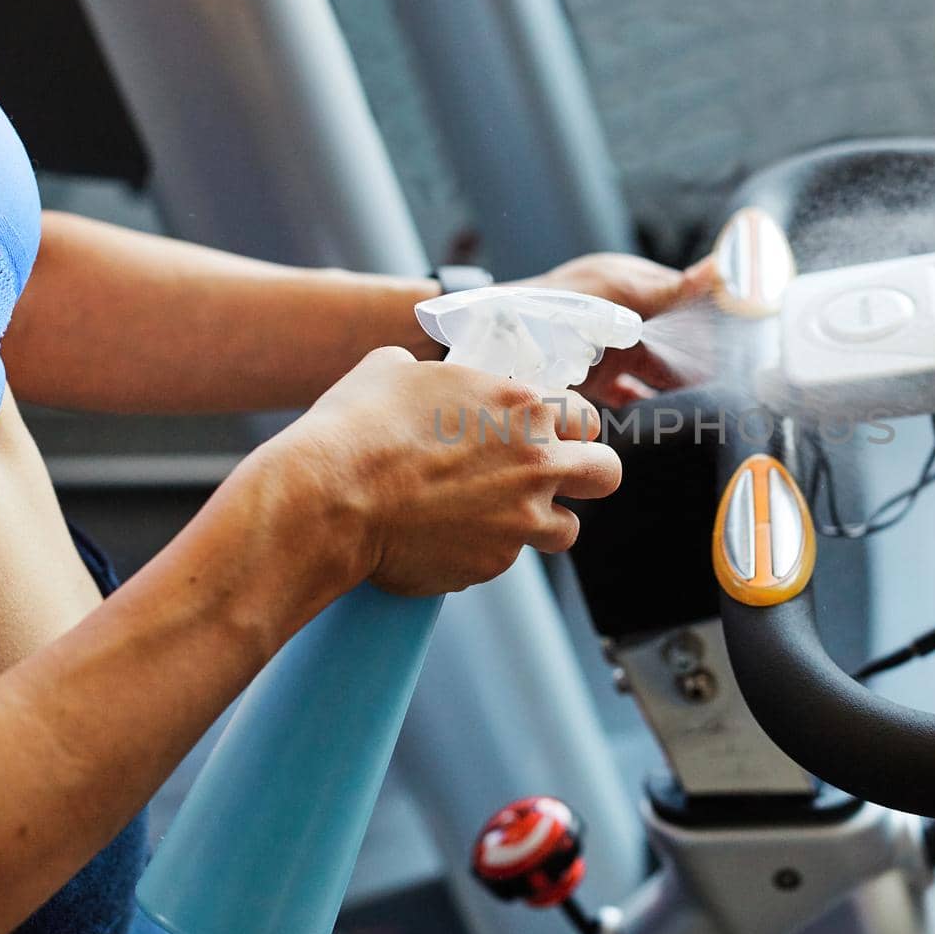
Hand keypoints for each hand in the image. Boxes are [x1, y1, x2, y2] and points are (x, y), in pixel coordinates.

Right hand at [255, 347, 619, 599]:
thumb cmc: (358, 427)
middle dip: (586, 475)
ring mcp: (520, 519)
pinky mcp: (493, 564)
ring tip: (501, 515)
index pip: (585, 417)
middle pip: (605, 474)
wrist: (330, 499)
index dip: (567, 427)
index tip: (549, 434)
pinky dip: (486, 550)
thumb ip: (436, 376)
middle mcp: (535, 463)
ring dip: (543, 521)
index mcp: (523, 406)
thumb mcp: (394, 369)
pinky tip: (449, 536)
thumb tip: (423, 378)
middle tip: (552, 477)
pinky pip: (506, 559)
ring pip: (566, 529)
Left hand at [515, 253, 716, 406]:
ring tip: (707, 404)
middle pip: (673, 338)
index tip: (736, 341)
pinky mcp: (594, 380)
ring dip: (677, 383)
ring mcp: (609, 348)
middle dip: (696, 356)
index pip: (684, 299)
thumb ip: (670, 290)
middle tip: (725, 381)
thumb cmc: (554, 307)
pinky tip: (666, 417)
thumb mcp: (618, 297)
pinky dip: (648, 403)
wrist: (494, 342)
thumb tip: (719, 268)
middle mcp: (623, 315)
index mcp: (631, 284)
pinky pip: (631, 394)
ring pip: (656, 369)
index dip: (708, 319)